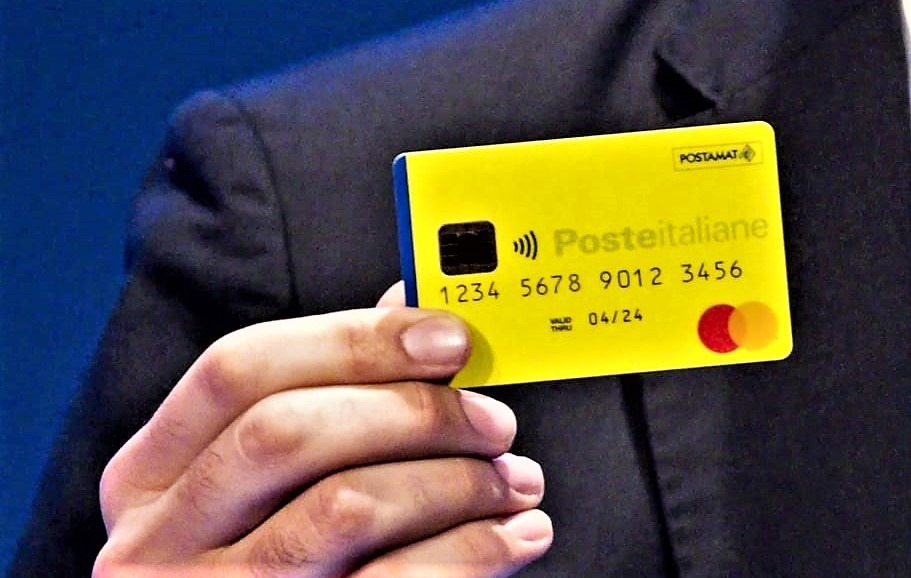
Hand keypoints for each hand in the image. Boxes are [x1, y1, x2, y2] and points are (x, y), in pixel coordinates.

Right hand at [94, 284, 551, 576]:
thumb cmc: (275, 555)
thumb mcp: (262, 482)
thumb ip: (325, 395)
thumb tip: (410, 309)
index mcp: (151, 472)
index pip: (239, 368)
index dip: (352, 340)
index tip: (449, 339)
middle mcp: (161, 537)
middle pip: (286, 431)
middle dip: (411, 413)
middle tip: (494, 422)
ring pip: (343, 507)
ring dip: (454, 483)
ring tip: (513, 482)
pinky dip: (473, 552)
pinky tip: (514, 536)